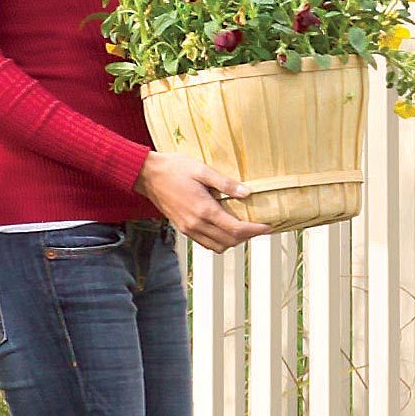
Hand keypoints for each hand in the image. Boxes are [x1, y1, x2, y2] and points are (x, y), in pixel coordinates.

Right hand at [138, 149, 269, 252]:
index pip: (236, 229)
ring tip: (243, 228)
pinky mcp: (182, 228)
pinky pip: (205, 243)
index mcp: (203, 210)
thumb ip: (225, 184)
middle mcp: (196, 224)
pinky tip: (224, 228)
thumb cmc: (173, 168)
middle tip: (259, 226)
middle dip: (247, 236)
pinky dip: (219, 241)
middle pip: (229, 241)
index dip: (255, 230)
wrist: (147, 175)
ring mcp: (188, 228)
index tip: (268, 226)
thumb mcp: (202, 170)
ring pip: (217, 247)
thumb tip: (247, 193)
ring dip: (233, 241)